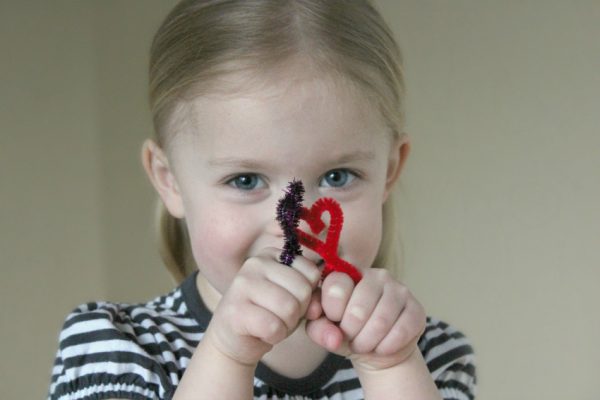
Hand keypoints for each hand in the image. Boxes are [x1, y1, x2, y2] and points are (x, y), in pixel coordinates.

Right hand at [204, 248, 320, 365]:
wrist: (233, 340)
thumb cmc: (268, 316)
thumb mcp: (295, 300)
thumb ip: (312, 297)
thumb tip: (318, 309)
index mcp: (272, 255)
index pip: (311, 271)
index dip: (309, 295)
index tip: (289, 300)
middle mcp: (255, 263)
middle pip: (302, 290)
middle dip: (298, 312)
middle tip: (279, 317)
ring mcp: (242, 285)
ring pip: (289, 308)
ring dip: (286, 326)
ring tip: (271, 325)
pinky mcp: (235, 310)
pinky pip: (273, 327)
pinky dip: (275, 336)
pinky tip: (261, 333)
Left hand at [305, 269, 425, 370]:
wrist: (377, 349)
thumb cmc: (346, 332)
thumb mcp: (325, 330)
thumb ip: (318, 328)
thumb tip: (333, 336)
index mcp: (350, 272)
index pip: (336, 284)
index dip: (331, 310)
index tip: (334, 320)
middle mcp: (376, 275)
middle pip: (358, 308)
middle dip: (350, 332)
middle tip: (351, 338)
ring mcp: (399, 290)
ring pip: (380, 322)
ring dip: (367, 342)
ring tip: (364, 344)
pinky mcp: (417, 309)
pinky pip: (401, 331)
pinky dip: (386, 347)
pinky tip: (382, 346)